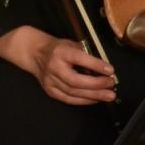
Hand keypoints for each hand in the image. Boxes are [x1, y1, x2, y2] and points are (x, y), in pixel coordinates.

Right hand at [0, 25, 116, 105]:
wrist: (34, 53)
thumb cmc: (57, 48)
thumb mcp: (71, 44)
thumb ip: (86, 54)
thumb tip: (104, 69)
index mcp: (60, 52)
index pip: (79, 58)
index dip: (95, 65)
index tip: (110, 70)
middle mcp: (53, 67)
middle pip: (76, 80)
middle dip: (96, 84)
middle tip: (111, 85)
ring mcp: (50, 80)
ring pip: (73, 92)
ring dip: (93, 95)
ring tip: (108, 95)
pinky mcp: (49, 90)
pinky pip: (68, 99)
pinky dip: (83, 101)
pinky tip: (95, 99)